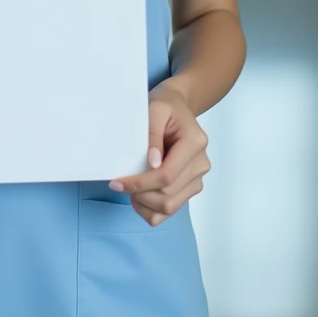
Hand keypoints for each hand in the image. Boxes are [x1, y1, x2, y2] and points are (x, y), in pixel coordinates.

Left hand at [108, 82, 209, 226]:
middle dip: (140, 194)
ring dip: (145, 204)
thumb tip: (152, 164)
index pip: (167, 176)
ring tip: (129, 189)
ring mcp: (197, 178)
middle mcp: (200, 164)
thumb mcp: (155, 109)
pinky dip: (153, 211)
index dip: (140, 183)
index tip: (117, 183)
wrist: (178, 106)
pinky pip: (172, 210)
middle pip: (168, 195)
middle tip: (119, 184)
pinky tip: (139, 197)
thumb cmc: (164, 105)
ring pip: (170, 207)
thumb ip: (152, 134)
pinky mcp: (190, 187)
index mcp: (195, 143)